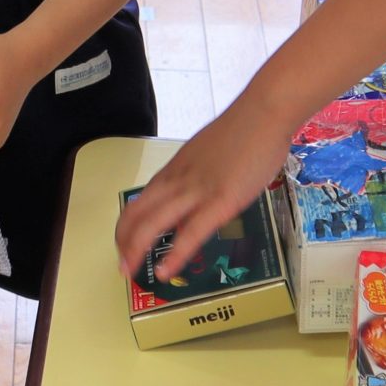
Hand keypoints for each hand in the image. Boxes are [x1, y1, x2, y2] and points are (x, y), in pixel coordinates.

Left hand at [114, 95, 296, 281]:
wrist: (264, 113)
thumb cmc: (243, 132)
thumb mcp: (206, 156)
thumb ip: (194, 178)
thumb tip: (190, 200)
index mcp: (174, 171)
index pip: (138, 202)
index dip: (126, 227)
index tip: (124, 245)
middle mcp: (177, 181)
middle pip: (137, 214)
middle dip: (124, 243)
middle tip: (121, 266)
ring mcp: (197, 191)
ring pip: (153, 223)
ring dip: (137, 250)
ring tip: (130, 272)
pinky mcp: (221, 201)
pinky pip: (191, 233)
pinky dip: (175, 255)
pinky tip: (165, 271)